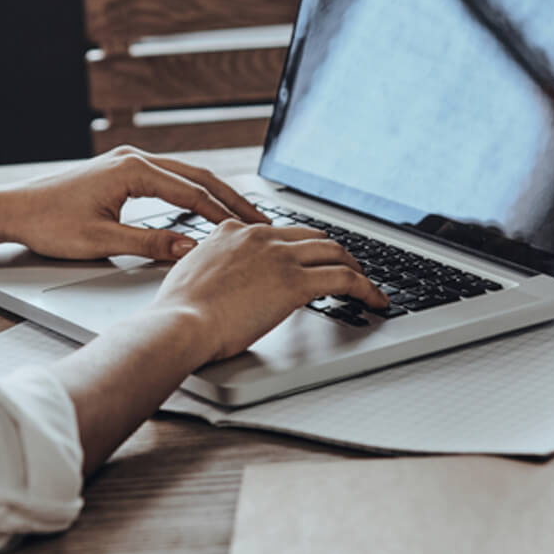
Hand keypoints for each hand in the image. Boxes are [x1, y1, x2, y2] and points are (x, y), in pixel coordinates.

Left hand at [0, 146, 266, 260]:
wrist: (12, 210)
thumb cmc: (48, 223)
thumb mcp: (101, 241)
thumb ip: (150, 244)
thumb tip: (191, 247)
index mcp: (132, 171)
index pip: (192, 192)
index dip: (225, 213)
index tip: (251, 228)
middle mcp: (133, 159)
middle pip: (196, 176)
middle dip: (230, 199)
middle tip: (261, 219)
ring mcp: (127, 163)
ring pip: (184, 175)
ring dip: (213, 194)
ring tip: (240, 214)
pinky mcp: (121, 172)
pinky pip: (168, 179)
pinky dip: (192, 192)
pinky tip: (204, 207)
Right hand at [153, 222, 388, 361]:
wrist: (180, 323)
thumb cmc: (178, 310)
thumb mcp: (191, 273)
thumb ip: (212, 267)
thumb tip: (221, 280)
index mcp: (233, 231)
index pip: (280, 231)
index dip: (301, 247)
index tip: (309, 260)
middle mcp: (260, 235)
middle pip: (313, 236)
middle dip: (334, 253)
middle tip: (346, 270)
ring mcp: (279, 256)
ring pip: (335, 252)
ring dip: (356, 268)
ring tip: (366, 286)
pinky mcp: (295, 282)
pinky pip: (345, 279)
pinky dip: (366, 289)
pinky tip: (375, 301)